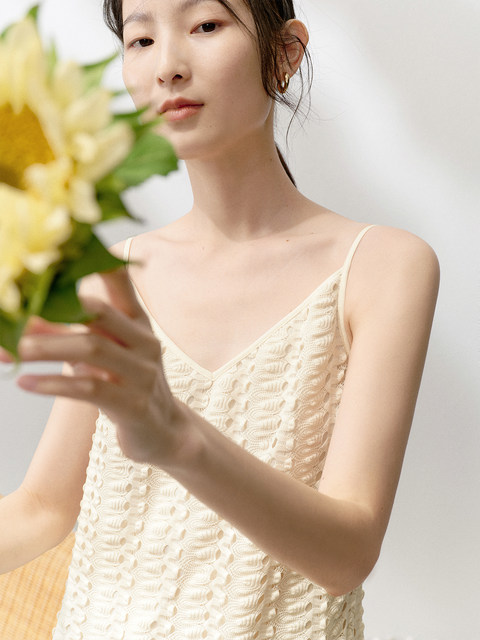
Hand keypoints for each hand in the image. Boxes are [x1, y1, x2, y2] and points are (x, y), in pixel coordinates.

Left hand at [0, 268, 190, 466]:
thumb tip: (24, 319)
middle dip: (53, 313)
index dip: (97, 261)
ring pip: (91, 349)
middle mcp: (145, 342)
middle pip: (97, 314)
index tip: (65, 250)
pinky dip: (54, 384)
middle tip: (15, 316)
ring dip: (47, 348)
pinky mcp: (134, 405)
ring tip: (14, 350)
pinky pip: (90, 389)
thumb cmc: (127, 385)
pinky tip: (26, 383)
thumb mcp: (104, 354)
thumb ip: (71, 332)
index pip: (120, 281)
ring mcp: (143, 374)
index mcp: (139, 322)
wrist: (163, 432)